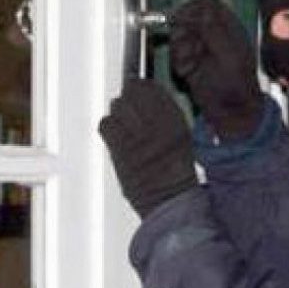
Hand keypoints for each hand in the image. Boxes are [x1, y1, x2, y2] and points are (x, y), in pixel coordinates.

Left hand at [98, 80, 197, 217]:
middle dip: (128, 99)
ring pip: (116, 106)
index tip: (139, 90)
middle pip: (131, 93)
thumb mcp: (182, 135)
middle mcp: (156, 124)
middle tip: (129, 109)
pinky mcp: (120, 150)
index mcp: (175, 120)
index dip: (142, 87)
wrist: (168, 200)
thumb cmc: (175, 172)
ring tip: (124, 126)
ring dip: (118, 113)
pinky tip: (116, 136)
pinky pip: (105, 124)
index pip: (152, 87)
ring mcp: (137, 137)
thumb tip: (146, 94)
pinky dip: (108, 127)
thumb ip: (166, 113)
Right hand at [170, 0, 263, 140]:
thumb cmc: (236, 85)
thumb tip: (202, 13)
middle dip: (183, 31)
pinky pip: (175, 53)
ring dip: (180, 49)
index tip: (181, 19)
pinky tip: (187, 73)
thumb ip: (215, 32)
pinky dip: (178, 62)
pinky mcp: (189, 61)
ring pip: (178, 36)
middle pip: (188, 18)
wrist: (229, 111)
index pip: (208, 4)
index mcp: (228, 28)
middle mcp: (213, 35)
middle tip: (187, 46)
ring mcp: (200, 48)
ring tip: (190, 64)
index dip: (193, 8)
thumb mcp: (229, 55)